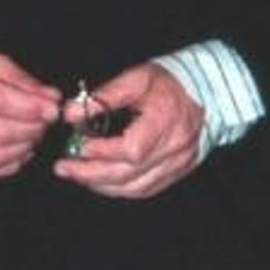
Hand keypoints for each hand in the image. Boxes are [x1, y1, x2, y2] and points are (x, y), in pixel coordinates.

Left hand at [54, 63, 203, 199]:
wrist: (206, 93)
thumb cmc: (169, 84)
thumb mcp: (136, 79)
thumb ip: (103, 97)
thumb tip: (71, 113)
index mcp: (165, 121)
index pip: (131, 149)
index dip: (102, 152)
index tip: (80, 147)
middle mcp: (174, 148)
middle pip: (128, 173)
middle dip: (90, 174)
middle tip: (64, 168)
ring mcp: (177, 164)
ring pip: (134, 187)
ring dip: (101, 185)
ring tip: (77, 175)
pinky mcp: (176, 172)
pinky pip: (145, 190)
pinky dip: (120, 190)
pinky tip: (101, 182)